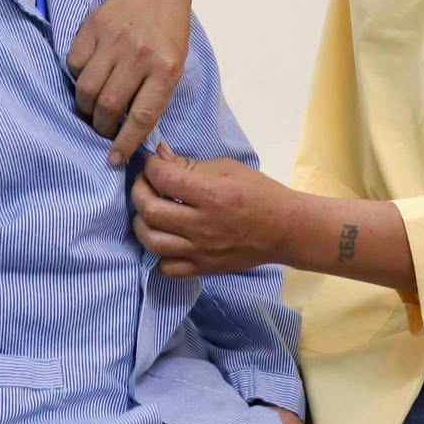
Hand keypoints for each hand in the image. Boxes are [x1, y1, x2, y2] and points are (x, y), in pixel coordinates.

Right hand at [67, 0, 195, 166]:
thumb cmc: (169, 31)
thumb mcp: (176, 64)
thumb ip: (156, 96)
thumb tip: (133, 134)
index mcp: (166, 69)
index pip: (142, 116)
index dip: (125, 143)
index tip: (113, 160)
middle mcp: (139, 56)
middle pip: (109, 106)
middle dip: (101, 127)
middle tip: (101, 130)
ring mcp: (114, 41)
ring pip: (87, 89)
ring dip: (86, 107)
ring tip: (92, 108)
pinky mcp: (93, 28)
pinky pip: (75, 65)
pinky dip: (78, 77)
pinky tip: (90, 75)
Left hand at [131, 149, 297, 277]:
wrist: (284, 229)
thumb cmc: (259, 193)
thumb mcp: (228, 169)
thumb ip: (190, 164)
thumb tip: (159, 155)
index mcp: (211, 195)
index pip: (164, 178)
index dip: (151, 166)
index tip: (154, 163)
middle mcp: (202, 225)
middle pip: (149, 210)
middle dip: (139, 191)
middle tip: (146, 183)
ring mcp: (201, 251)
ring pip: (152, 241)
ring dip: (142, 223)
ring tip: (149, 212)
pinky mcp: (203, 268)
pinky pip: (167, 268)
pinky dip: (159, 254)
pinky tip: (166, 238)